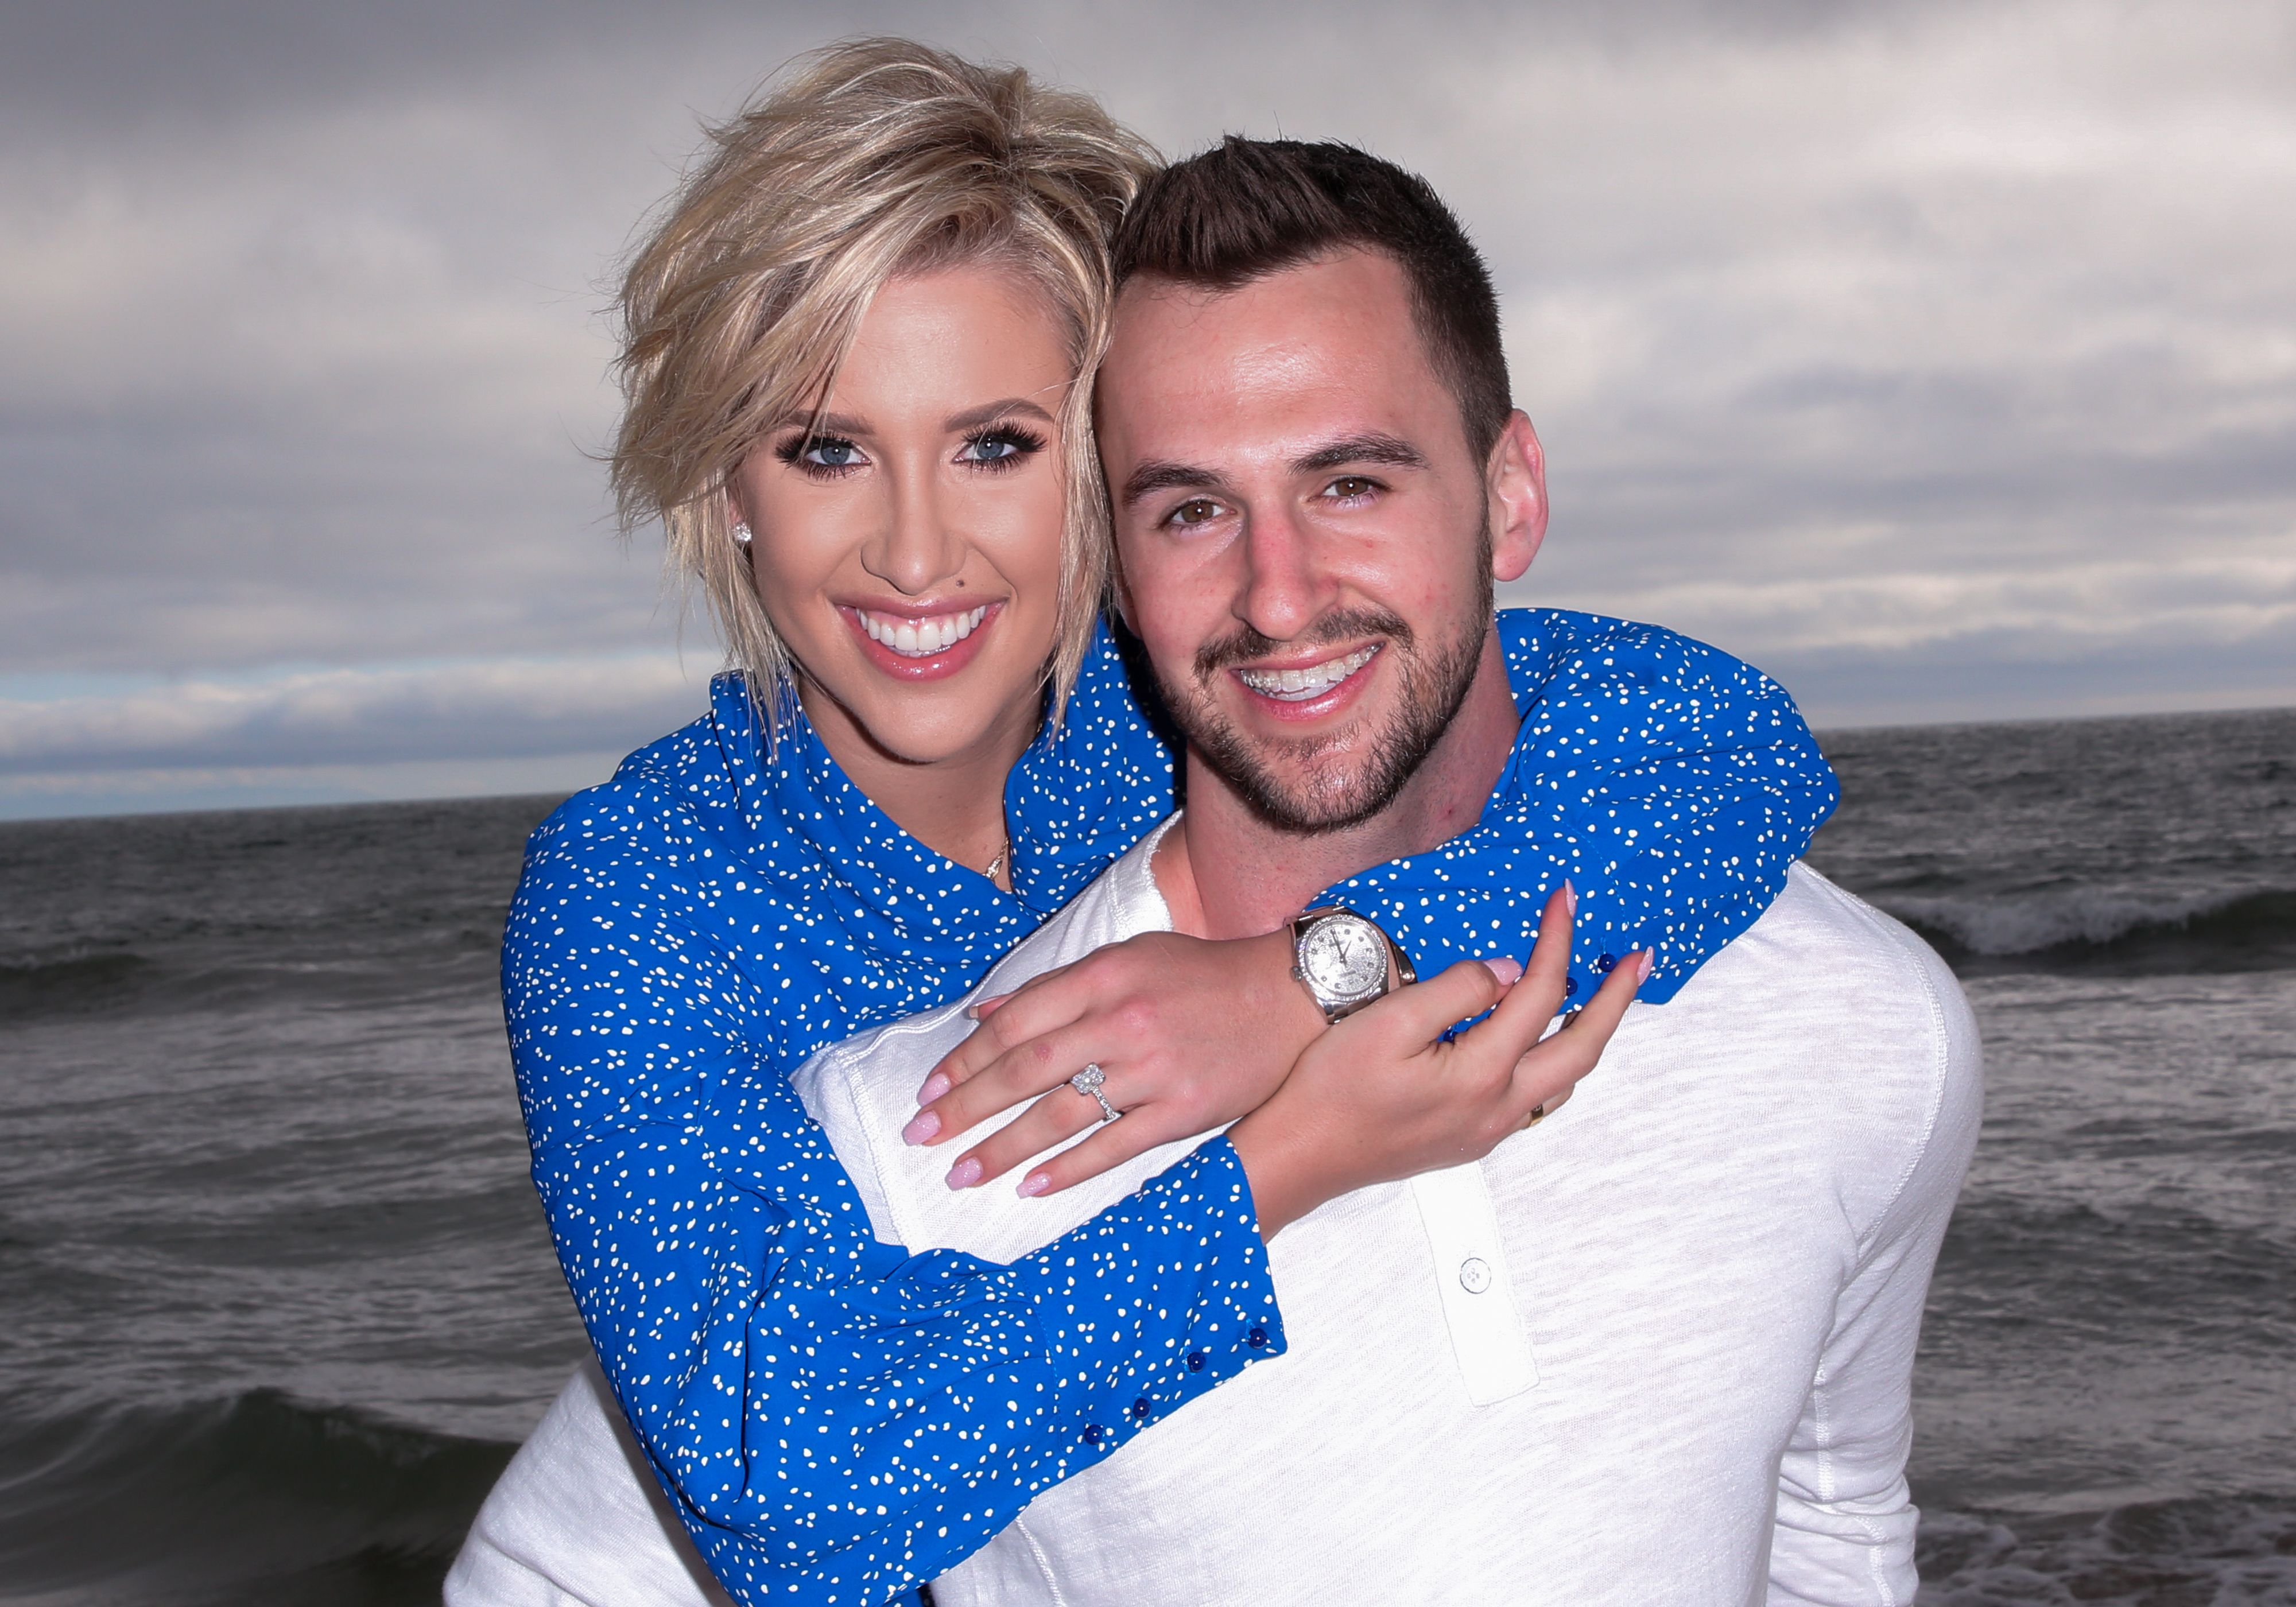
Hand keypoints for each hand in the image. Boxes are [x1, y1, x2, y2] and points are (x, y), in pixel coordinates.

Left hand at [901, 927, 1327, 1195]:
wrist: (1290, 998)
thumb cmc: (1202, 976)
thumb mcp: (1129, 958)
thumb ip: (1056, 987)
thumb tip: (982, 1016)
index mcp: (1104, 976)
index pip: (1016, 1024)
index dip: (966, 1060)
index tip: (930, 1091)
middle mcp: (1124, 1021)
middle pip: (1026, 1071)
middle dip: (966, 1108)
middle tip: (922, 1137)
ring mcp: (1155, 1069)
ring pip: (1061, 1116)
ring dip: (1003, 1148)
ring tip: (963, 1172)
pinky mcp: (1185, 1111)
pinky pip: (1114, 1146)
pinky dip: (1068, 1169)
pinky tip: (1031, 1187)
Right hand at [1230, 885, 1645, 1238]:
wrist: (1299, 1157)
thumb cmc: (1331, 1091)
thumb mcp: (1389, 1021)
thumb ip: (1458, 989)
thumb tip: (1508, 972)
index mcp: (1482, 1074)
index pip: (1541, 993)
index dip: (1558, 940)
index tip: (1566, 899)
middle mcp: (1499, 1108)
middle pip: (1583, 1048)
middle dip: (1617, 1000)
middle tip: (1640, 959)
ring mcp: (1488, 1129)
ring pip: (1565, 1080)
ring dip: (1591, 1034)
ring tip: (1601, 998)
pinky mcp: (1470, 1137)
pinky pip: (1537, 1096)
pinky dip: (1555, 1060)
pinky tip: (1541, 1042)